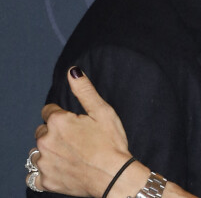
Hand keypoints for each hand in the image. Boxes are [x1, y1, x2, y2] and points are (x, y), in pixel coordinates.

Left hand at [33, 67, 133, 195]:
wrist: (114, 176)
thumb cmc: (111, 142)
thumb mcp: (102, 111)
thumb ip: (84, 90)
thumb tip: (72, 71)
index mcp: (58, 122)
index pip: (48, 111)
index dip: (62, 115)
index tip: (75, 122)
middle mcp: (46, 141)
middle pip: (42, 131)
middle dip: (54, 132)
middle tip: (76, 139)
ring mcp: (44, 163)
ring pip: (38, 152)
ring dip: (48, 151)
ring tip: (69, 154)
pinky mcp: (46, 181)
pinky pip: (34, 175)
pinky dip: (44, 172)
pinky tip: (60, 168)